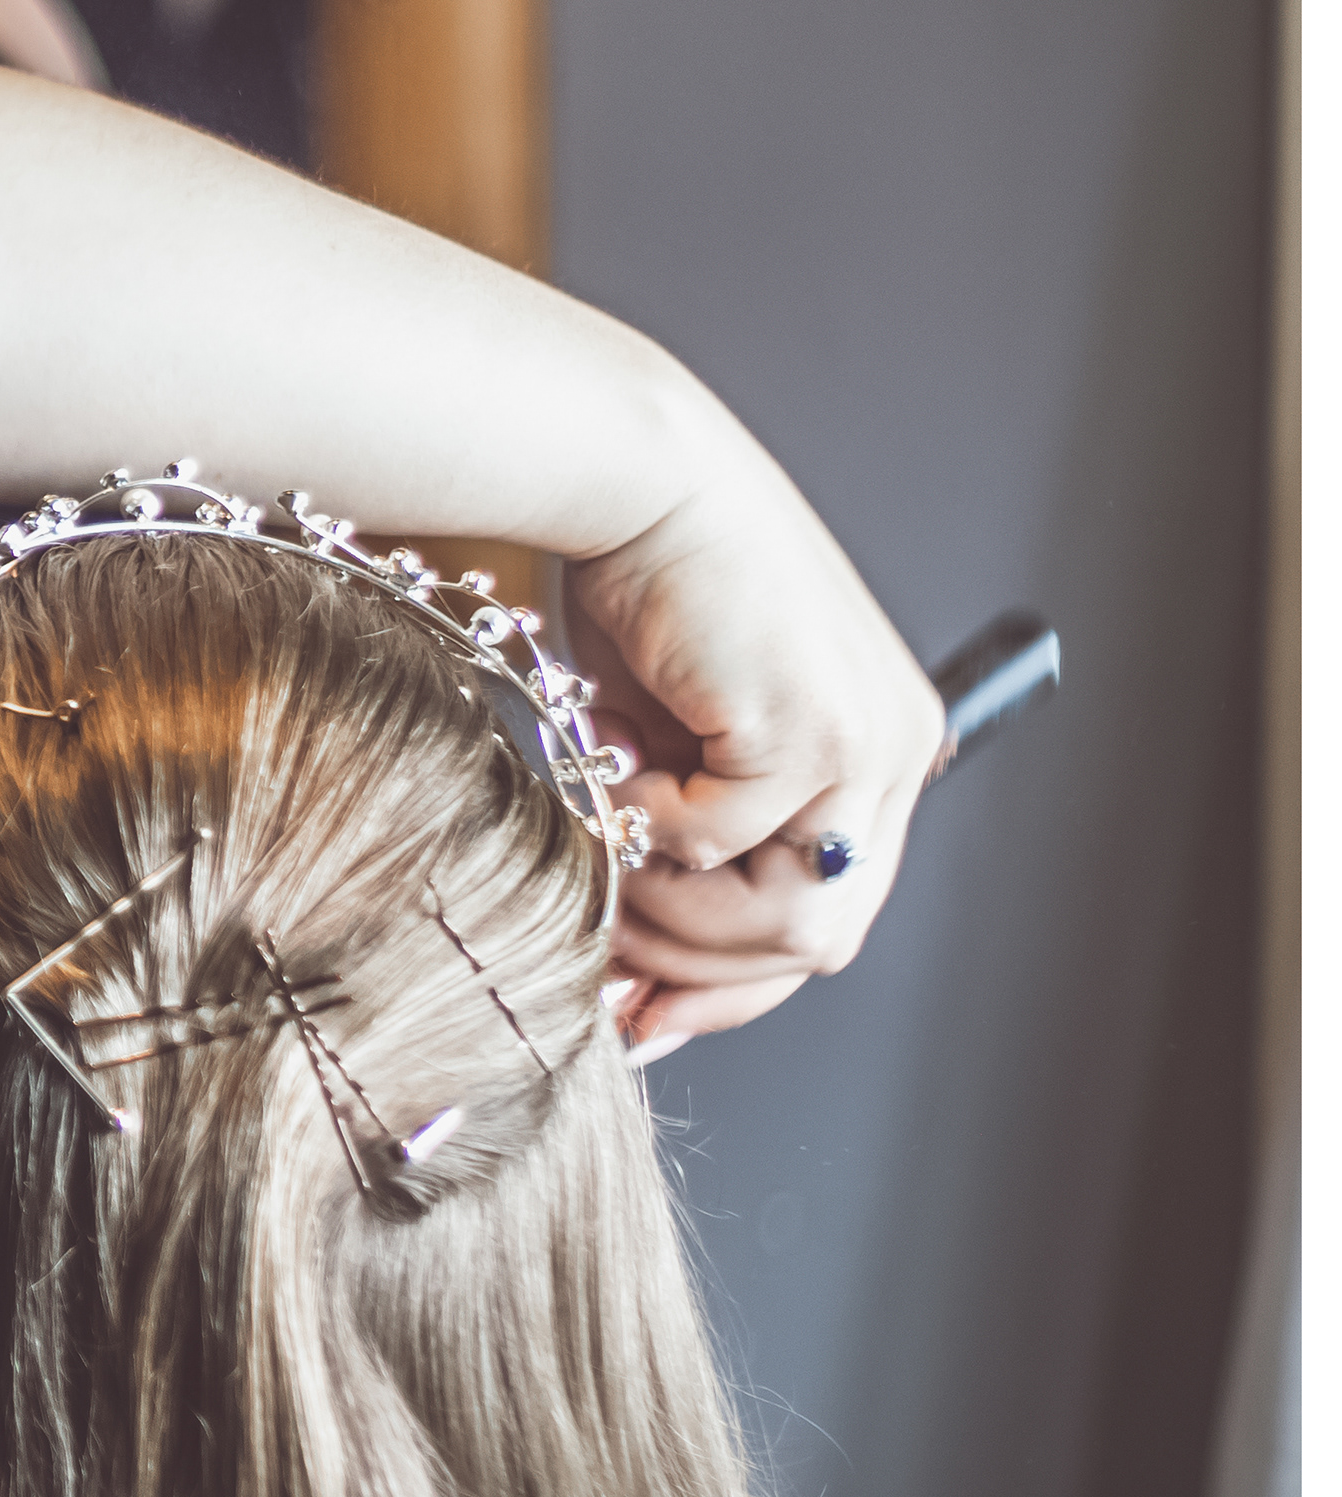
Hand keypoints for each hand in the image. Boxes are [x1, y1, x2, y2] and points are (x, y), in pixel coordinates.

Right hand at [558, 449, 948, 1050]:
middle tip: (605, 955)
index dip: (730, 987)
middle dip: (696, 967)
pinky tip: (615, 757)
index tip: (641, 1019)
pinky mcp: (813, 730)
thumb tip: (636, 992)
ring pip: (780, 918)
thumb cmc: (636, 584)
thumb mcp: (673, 740)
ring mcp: (868, 745)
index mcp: (878, 752)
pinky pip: (722, 846)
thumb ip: (683, 840)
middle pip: (818, 942)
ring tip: (601, 831)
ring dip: (668, 903)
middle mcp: (896, 753)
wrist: (631, 477)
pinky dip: (650, 826)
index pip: (829, 919)